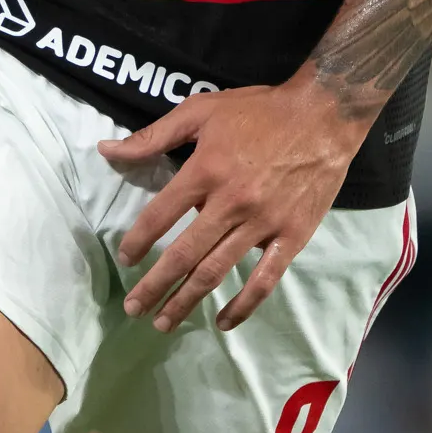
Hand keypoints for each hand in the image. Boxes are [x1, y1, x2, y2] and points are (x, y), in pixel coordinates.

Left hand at [99, 79, 369, 333]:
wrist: (325, 113)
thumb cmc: (259, 110)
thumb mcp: (201, 110)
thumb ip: (153, 136)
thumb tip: (106, 150)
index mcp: (205, 171)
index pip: (160, 216)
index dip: (138, 241)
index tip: (126, 259)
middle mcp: (230, 203)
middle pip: (183, 255)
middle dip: (153, 286)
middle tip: (132, 308)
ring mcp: (263, 224)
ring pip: (216, 271)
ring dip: (186, 301)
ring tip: (163, 322)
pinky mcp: (292, 237)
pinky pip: (264, 280)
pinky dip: (243, 306)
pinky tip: (223, 322)